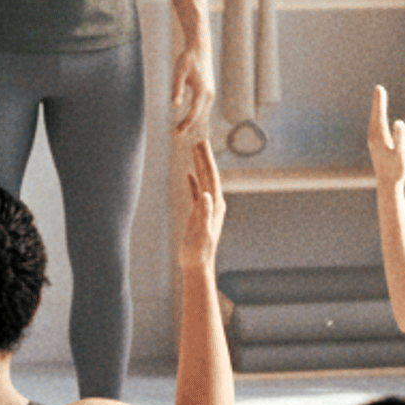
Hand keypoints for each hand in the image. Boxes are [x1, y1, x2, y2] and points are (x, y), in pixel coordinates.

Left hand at [170, 41, 214, 139]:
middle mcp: (209, 95)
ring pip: (203, 114)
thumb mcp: (179, 73)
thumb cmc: (187, 58)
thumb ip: (177, 89)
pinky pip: (204, 109)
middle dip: (188, 127)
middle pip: (200, 117)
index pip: (194, 113)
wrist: (200, 47)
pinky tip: (189, 121)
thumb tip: (175, 106)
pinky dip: (197, 117)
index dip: (185, 124)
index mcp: (202, 91)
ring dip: (193, 124)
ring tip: (180, 131)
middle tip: (174, 135)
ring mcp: (211, 94)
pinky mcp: (209, 92)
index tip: (175, 133)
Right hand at [179, 138, 225, 267]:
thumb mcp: (200, 233)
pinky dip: (194, 180)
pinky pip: (197, 191)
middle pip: (210, 175)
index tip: (201, 143)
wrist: (197, 266)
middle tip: (199, 138)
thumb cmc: (198, 252)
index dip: (206, 159)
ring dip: (199, 165)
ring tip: (194, 149)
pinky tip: (189, 172)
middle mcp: (215, 204)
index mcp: (216, 205)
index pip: (211, 177)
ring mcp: (208, 208)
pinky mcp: (200, 214)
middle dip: (204, 157)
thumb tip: (206, 194)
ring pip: (204, 180)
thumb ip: (203, 214)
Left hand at [368, 84, 404, 187]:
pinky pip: (376, 125)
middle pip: (375, 115)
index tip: (380, 89)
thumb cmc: (396, 169)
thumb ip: (399, 137)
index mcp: (378, 137)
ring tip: (379, 95)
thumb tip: (399, 122)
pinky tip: (379, 114)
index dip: (380, 102)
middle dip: (378, 101)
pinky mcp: (375, 143)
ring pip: (374, 120)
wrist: (387, 183)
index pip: (379, 115)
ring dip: (377, 107)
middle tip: (379, 87)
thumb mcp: (400, 153)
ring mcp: (373, 140)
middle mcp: (373, 137)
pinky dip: (378, 116)